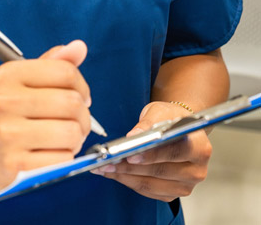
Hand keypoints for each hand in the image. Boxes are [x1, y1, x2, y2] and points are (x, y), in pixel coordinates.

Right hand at [0, 40, 90, 192]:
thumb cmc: (7, 115)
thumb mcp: (23, 82)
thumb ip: (53, 64)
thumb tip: (79, 47)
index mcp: (8, 74)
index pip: (64, 71)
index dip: (82, 86)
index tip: (80, 97)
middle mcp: (4, 100)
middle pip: (72, 102)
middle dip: (83, 116)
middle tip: (75, 122)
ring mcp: (7, 132)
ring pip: (71, 132)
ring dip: (77, 138)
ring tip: (64, 139)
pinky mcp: (13, 162)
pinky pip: (63, 158)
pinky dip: (65, 158)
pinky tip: (51, 154)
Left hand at [92, 101, 211, 201]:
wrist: (178, 129)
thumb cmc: (171, 118)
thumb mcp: (159, 111)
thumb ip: (147, 123)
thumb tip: (133, 136)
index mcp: (199, 147)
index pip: (175, 153)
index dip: (152, 155)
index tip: (130, 154)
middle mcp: (196, 170)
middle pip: (160, 171)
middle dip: (130, 166)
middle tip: (108, 160)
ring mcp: (185, 185)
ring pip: (150, 184)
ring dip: (125, 176)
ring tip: (105, 167)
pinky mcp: (172, 193)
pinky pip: (147, 190)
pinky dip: (128, 181)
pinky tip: (114, 172)